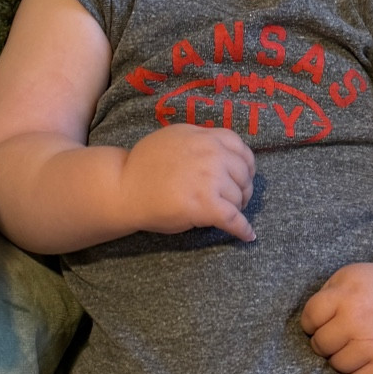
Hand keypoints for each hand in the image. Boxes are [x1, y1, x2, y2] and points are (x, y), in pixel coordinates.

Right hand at [120, 124, 256, 241]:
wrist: (124, 188)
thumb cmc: (144, 166)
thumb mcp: (175, 137)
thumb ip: (199, 140)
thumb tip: (221, 150)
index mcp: (203, 137)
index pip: (240, 147)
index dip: (246, 163)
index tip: (243, 175)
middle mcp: (210, 154)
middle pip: (243, 173)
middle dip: (242, 188)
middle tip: (235, 199)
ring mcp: (209, 180)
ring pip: (239, 197)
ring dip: (238, 207)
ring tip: (230, 214)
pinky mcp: (205, 205)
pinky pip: (233, 219)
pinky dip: (243, 229)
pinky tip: (248, 235)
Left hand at [301, 263, 372, 373]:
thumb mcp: (350, 276)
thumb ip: (327, 294)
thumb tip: (308, 325)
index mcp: (347, 294)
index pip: (310, 318)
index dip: (312, 323)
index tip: (322, 323)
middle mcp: (359, 318)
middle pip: (321, 344)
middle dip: (326, 342)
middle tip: (339, 336)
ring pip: (337, 365)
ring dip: (341, 358)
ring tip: (354, 346)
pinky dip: (358, 371)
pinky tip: (366, 357)